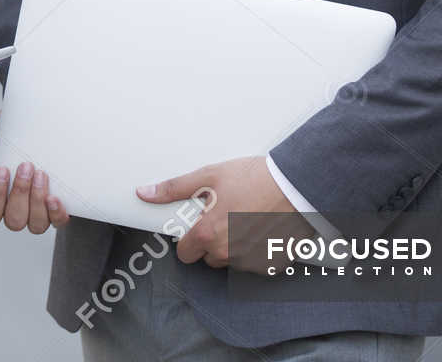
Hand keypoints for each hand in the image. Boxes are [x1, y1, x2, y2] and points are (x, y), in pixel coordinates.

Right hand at [0, 112, 69, 233]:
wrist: (34, 116)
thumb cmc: (6, 132)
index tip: (2, 169)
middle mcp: (14, 208)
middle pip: (13, 221)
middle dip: (19, 193)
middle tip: (25, 166)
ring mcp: (35, 209)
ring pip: (35, 225)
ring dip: (37, 200)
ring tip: (40, 173)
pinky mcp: (55, 206)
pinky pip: (57, 222)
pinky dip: (55, 213)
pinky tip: (53, 197)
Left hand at [137, 155, 303, 270]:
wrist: (296, 184)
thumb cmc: (254, 178)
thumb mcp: (208, 176)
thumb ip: (174, 188)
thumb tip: (146, 193)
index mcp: (207, 233)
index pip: (184, 252)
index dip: (188, 239)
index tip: (198, 227)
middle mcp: (226, 253)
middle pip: (208, 257)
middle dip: (212, 242)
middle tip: (226, 217)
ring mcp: (249, 262)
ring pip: (232, 261)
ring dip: (234, 247)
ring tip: (246, 219)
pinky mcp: (270, 265)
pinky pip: (255, 263)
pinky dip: (257, 250)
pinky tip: (262, 229)